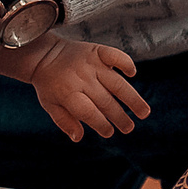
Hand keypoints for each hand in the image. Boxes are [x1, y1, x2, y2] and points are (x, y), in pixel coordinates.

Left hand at [0, 35, 147, 141]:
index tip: (109, 132)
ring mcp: (90, 64)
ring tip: (144, 112)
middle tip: (128, 128)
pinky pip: (114, 56)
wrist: (44, 54)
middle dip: (119, 117)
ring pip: (116, 83)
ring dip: (132, 98)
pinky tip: (132, 74)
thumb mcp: (49, 105)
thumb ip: (64, 121)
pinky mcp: (96, 51)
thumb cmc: (49, 84)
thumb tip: (78, 138)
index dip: (101, 125)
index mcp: (67, 93)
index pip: (89, 113)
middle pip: (105, 101)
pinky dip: (125, 63)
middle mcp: (81, 79)